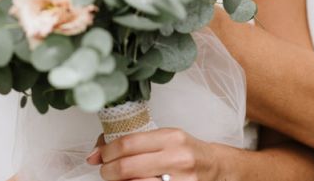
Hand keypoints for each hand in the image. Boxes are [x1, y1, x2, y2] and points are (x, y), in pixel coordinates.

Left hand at [86, 129, 235, 180]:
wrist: (215, 166)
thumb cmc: (187, 151)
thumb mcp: (165, 137)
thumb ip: (136, 141)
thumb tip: (97, 151)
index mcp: (170, 138)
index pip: (128, 143)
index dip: (107, 151)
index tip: (100, 155)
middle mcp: (177, 158)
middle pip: (128, 167)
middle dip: (108, 171)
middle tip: (104, 171)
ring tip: (116, 179)